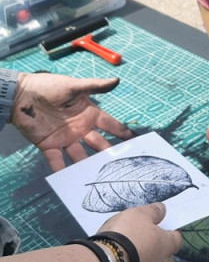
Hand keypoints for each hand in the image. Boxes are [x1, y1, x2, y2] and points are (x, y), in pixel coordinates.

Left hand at [11, 72, 132, 170]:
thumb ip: (95, 86)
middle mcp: (80, 128)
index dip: (122, 132)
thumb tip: (117, 80)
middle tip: (120, 166)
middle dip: (108, 153)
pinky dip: (60, 170)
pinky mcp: (48, 144)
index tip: (135, 141)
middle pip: (98, 143)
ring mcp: (65, 138)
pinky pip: (56, 160)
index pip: (110, 125)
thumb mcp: (73, 86)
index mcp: (88, 114)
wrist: (21, 94)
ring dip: (87, 166)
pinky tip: (66, 181)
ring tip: (96, 178)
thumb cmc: (49, 87)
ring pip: (79, 155)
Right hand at [97, 202, 181, 261]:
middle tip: (135, 239)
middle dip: (151, 248)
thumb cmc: (126, 236)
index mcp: (165, 246)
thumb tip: (164, 210)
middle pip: (160, 255)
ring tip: (120, 253)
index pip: (176, 239)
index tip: (161, 228)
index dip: (169, 233)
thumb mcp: (139, 214)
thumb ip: (153, 212)